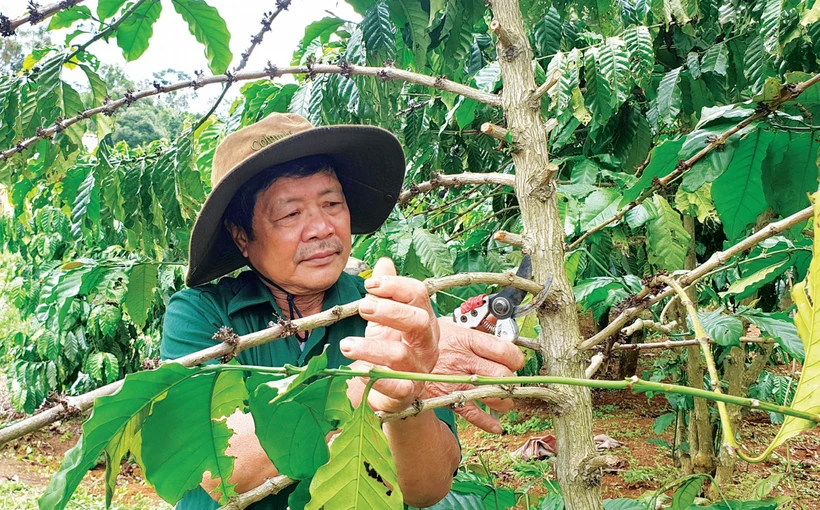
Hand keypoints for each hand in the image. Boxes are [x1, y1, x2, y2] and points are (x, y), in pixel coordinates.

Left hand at [341, 258, 439, 412]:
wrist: (391, 391)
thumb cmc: (391, 348)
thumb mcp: (387, 317)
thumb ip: (387, 290)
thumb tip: (385, 262)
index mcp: (423, 319)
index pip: (418, 295)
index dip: (395, 286)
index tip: (370, 285)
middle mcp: (426, 342)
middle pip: (417, 320)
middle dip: (390, 311)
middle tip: (363, 307)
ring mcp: (418, 369)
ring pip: (400, 354)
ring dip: (371, 347)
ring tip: (346, 345)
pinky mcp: (406, 392)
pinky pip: (395, 385)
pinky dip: (375, 377)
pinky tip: (358, 371)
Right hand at [428, 318, 525, 432]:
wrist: (397, 353)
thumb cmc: (425, 338)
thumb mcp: (449, 325)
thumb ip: (474, 326)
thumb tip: (496, 319)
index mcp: (466, 339)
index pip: (504, 350)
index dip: (516, 358)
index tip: (516, 361)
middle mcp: (463, 360)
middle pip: (502, 375)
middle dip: (511, 381)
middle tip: (510, 381)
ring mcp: (455, 380)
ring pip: (492, 395)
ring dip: (503, 401)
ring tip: (504, 399)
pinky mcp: (446, 397)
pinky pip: (472, 413)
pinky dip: (487, 422)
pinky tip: (495, 425)